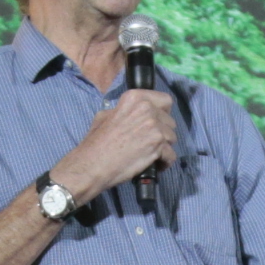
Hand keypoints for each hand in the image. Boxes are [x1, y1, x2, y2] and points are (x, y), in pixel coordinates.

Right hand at [55, 90, 175, 196]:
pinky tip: (155, 166)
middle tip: (150, 142)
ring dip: (164, 147)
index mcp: (135, 98)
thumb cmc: (95, 142)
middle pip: (170, 120)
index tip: (156, 122)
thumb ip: (125, 111)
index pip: (165, 100)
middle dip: (162, 132)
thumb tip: (133, 114)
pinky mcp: (158, 145)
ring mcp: (154, 127)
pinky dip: (165, 162)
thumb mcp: (105, 116)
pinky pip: (171, 155)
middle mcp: (147, 109)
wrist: (91, 164)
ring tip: (151, 154)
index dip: (162, 113)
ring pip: (172, 138)